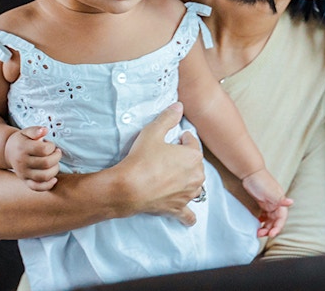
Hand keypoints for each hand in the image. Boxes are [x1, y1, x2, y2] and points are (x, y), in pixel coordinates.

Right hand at [4, 126, 60, 190]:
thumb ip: (36, 130)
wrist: (8, 151)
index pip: (44, 150)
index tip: (51, 145)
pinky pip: (37, 187)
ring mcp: (23, 173)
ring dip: (55, 170)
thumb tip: (45, 130)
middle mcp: (22, 162)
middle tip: (56, 153)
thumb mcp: (26, 132)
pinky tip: (54, 179)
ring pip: (44, 176)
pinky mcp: (25, 181)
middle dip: (56, 157)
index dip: (52, 147)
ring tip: (54, 163)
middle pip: (46, 163)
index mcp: (23, 148)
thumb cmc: (22, 140)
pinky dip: (48, 185)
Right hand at [114, 102, 205, 225]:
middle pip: (194, 164)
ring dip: (188, 182)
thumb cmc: (141, 159)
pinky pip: (187, 214)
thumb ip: (168, 118)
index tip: (174, 139)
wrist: (128, 188)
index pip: (192, 143)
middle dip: (185, 160)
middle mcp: (196, 176)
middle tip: (168, 158)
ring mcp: (188, 194)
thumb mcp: (153, 132)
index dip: (182, 139)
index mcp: (193, 156)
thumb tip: (179, 105)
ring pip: (194, 186)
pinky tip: (190, 219)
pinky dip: (188, 216)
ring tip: (174, 178)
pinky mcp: (177, 208)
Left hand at [240, 168, 293, 237]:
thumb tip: (291, 202)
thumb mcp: (270, 191)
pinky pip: (264, 216)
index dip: (278, 227)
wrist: (250, 172)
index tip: (271, 234)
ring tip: (257, 232)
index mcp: (280, 201)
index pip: (281, 218)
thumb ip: (280, 199)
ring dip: (265, 227)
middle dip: (270, 229)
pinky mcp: (262, 203)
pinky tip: (256, 224)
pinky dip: (261, 221)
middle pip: (275, 221)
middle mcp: (276, 204)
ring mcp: (269, 204)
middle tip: (261, 234)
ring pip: (269, 220)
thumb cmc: (261, 181)